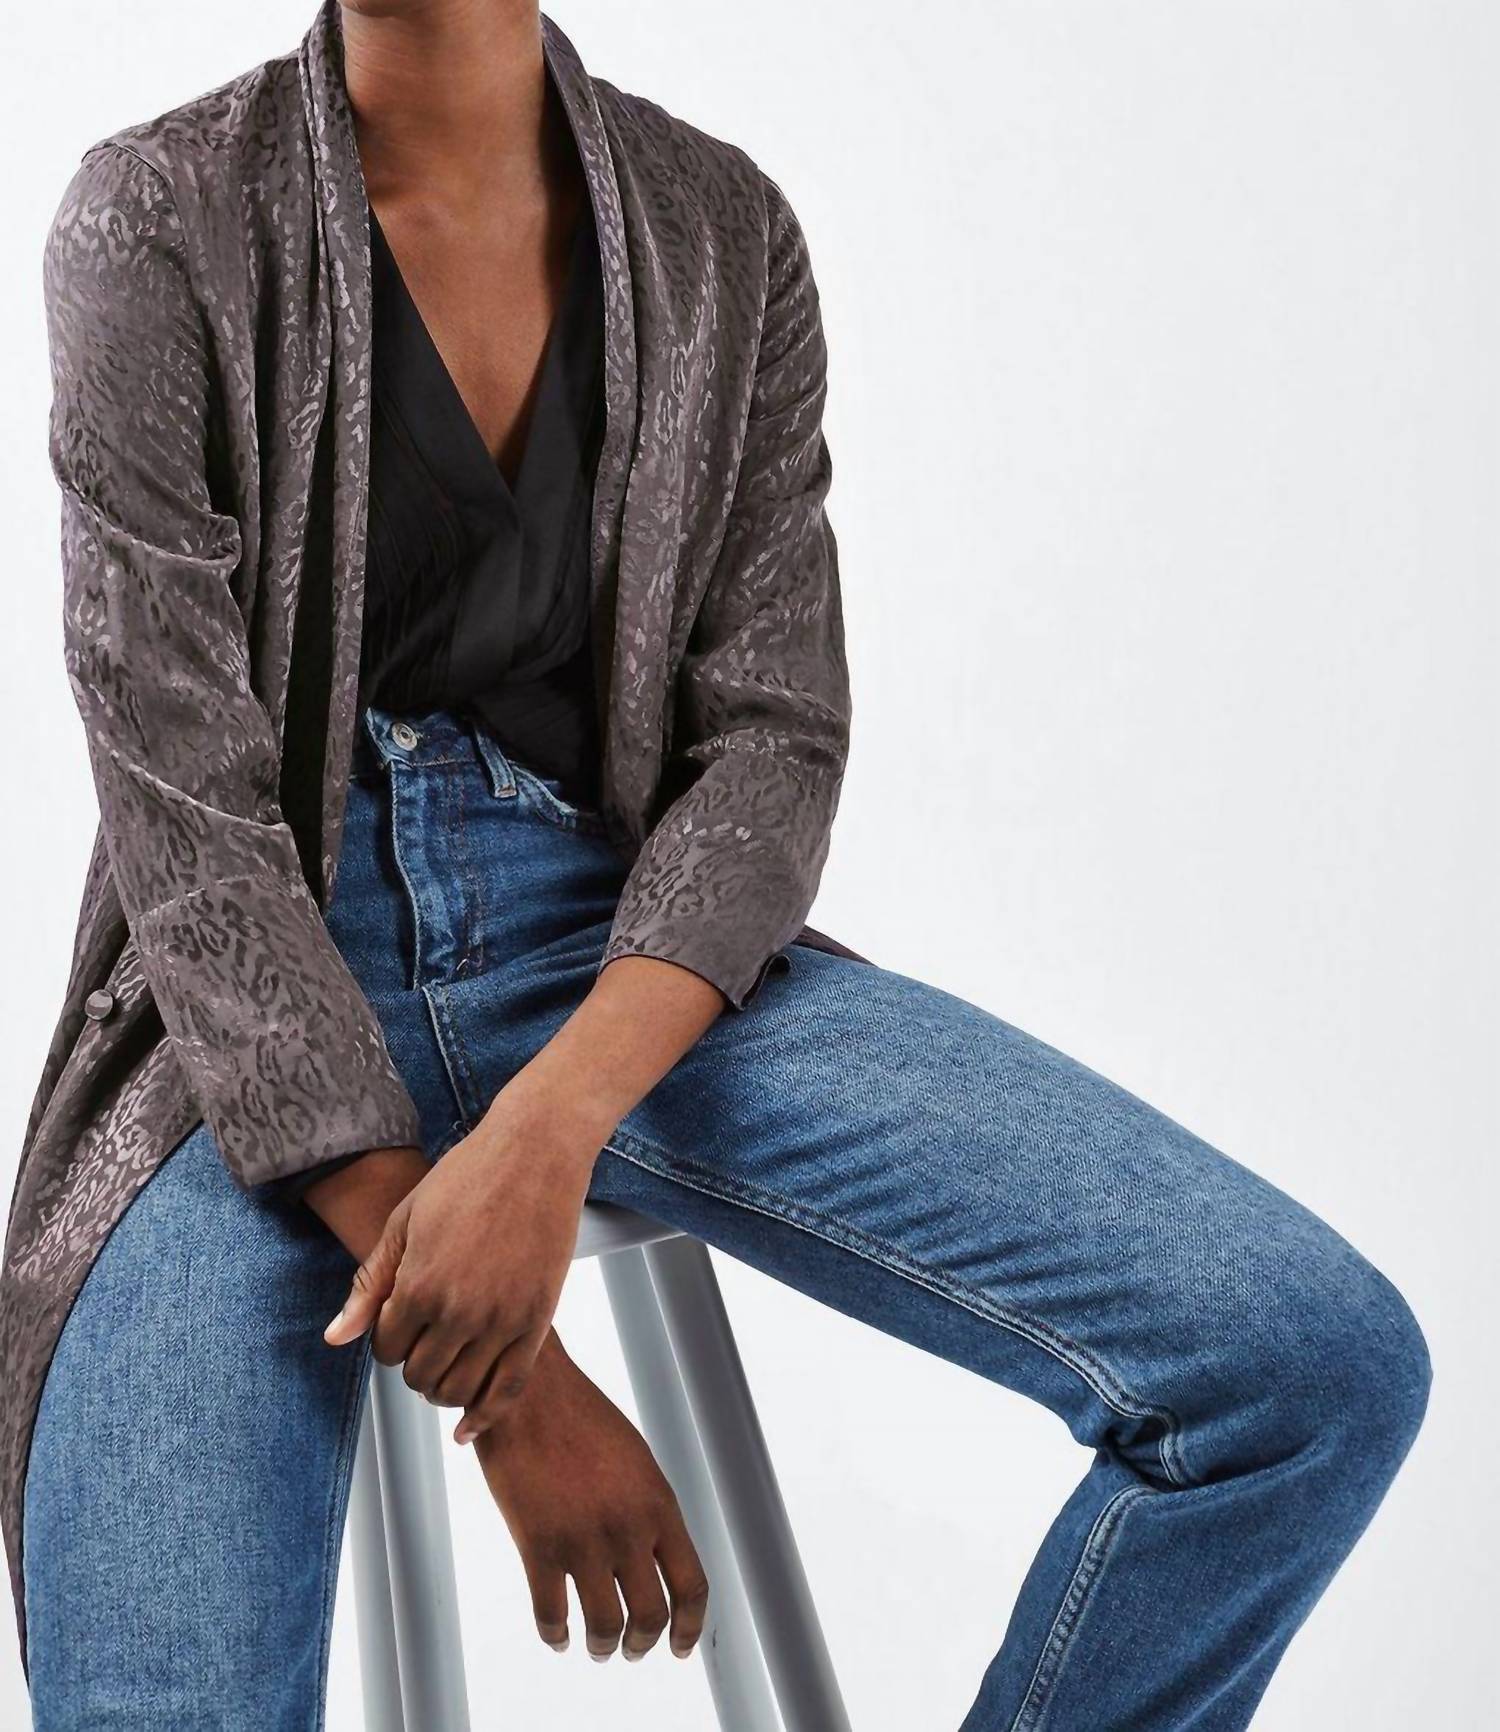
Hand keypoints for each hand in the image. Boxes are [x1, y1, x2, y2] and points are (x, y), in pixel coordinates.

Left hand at [323, 1078, 607, 1438]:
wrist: (535, 1152)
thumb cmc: (467, 1177)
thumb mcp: (404, 1223)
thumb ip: (369, 1285)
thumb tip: (334, 1338)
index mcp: (419, 1285)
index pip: (387, 1349)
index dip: (388, 1339)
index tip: (400, 1321)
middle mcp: (460, 1310)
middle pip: (421, 1376)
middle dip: (415, 1365)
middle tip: (424, 1340)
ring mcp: (503, 1318)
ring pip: (459, 1390)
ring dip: (445, 1388)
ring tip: (447, 1364)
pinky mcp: (538, 1320)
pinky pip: (509, 1388)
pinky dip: (485, 1416)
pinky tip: (469, 1427)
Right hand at [477, 1330, 709, 1661]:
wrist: (530, 1391)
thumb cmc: (580, 1417)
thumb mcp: (634, 1460)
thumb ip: (649, 1509)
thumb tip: (655, 1558)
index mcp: (659, 1504)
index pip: (692, 1585)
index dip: (689, 1627)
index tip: (679, 1646)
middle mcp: (629, 1528)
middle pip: (650, 1615)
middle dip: (642, 1642)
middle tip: (632, 1649)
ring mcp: (584, 1541)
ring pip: (604, 1626)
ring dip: (602, 1645)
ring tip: (598, 1646)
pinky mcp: (538, 1547)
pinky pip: (552, 1615)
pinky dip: (556, 1635)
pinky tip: (558, 1635)